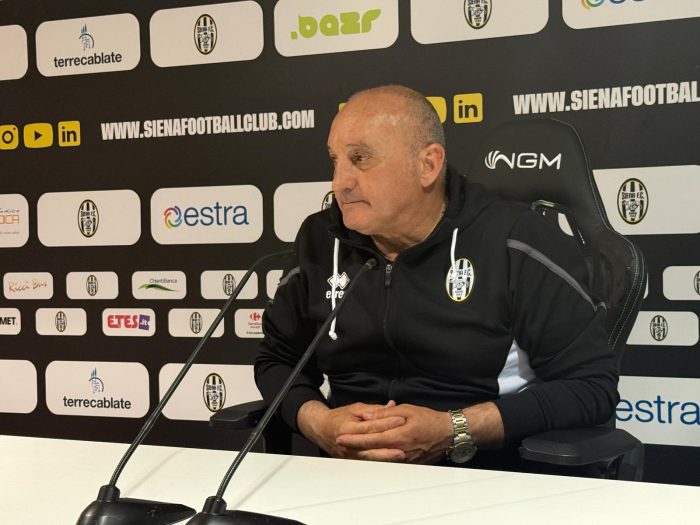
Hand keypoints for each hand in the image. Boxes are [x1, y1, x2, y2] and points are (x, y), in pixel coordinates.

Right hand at [297, 400, 406, 460]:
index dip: (386, 423)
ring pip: (369, 458)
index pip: (370, 426)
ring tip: (401, 455)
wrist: (321, 428)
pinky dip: (379, 461)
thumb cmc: (338, 417)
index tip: (401, 420)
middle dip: (388, 447)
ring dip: (385, 457)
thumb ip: (374, 409)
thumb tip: (392, 406)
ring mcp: (348, 454)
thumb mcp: (355, 408)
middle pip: (370, 447)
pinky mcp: (350, 460)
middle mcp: (347, 443)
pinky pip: (367, 462)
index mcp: (348, 427)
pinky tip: (391, 461)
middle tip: (404, 446)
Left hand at [336, 403, 452, 463]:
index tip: (341, 437)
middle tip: (340, 444)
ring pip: (379, 459)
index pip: (371, 439)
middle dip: (354, 448)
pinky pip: (390, 463)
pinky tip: (369, 455)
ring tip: (349, 449)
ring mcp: (404, 460)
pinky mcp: (409, 463)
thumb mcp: (406, 410)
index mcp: (398, 436)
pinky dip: (377, 459)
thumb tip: (367, 416)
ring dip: (364, 455)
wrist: (448, 433)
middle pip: (371, 452)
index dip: (354, 439)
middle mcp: (400, 451)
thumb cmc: (429, 419)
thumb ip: (385, 414)